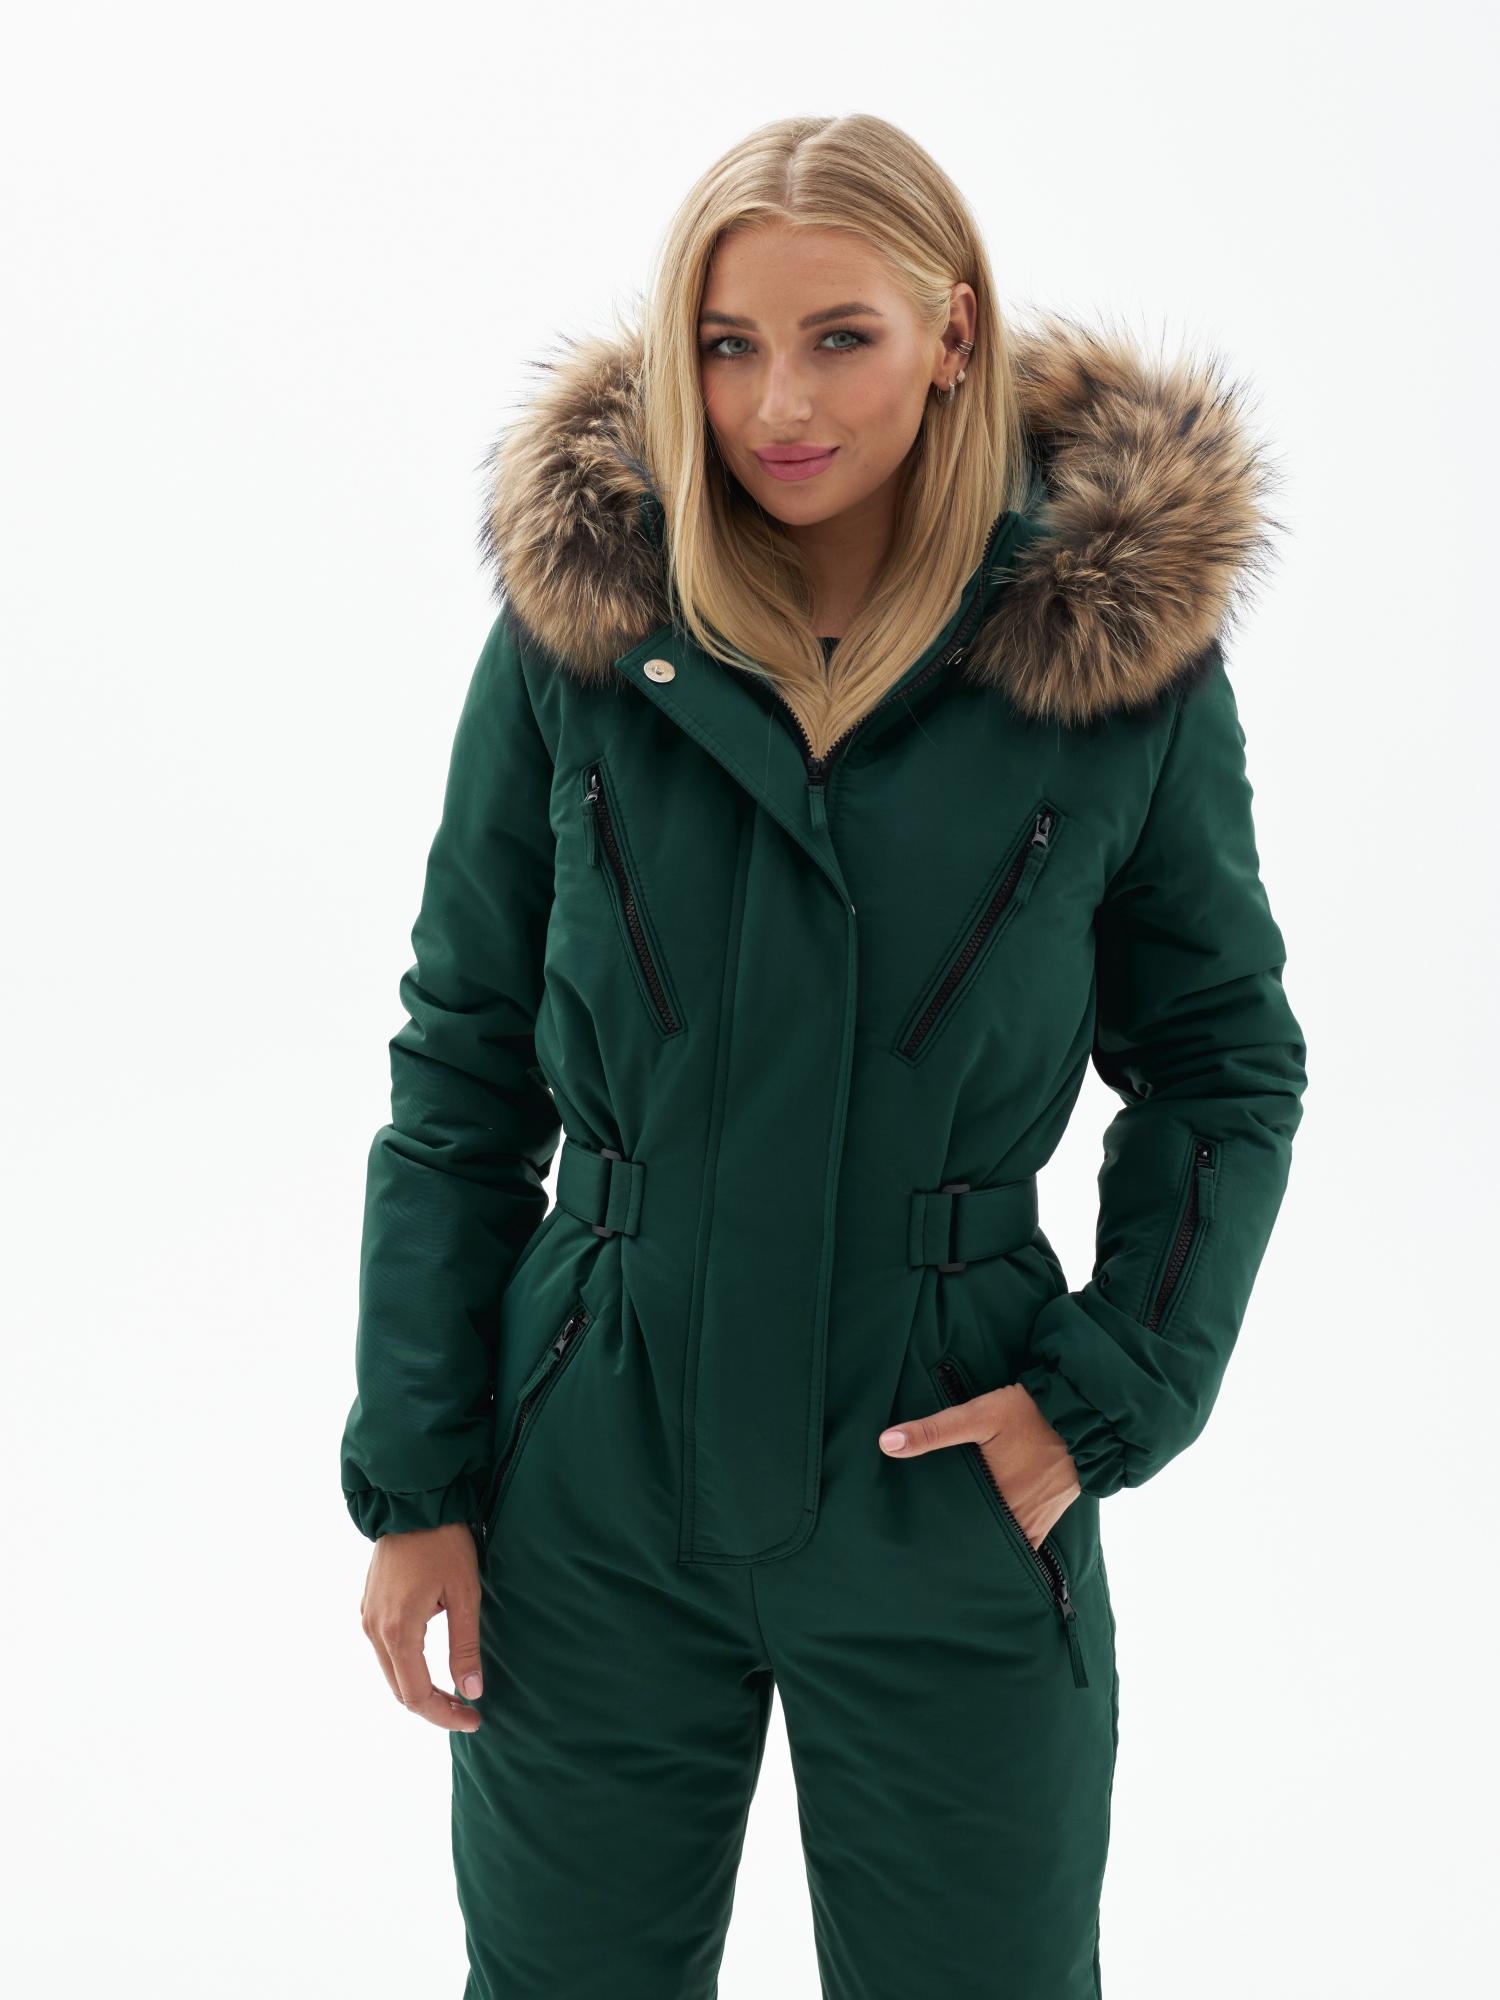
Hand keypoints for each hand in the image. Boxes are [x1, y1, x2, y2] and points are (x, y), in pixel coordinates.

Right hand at [359, 1522, 484, 1731]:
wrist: (413, 1500)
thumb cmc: (444, 1542)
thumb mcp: (464, 1594)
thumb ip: (466, 1646)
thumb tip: (472, 1692)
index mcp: (397, 1630)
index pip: (416, 1695)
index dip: (444, 1715)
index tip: (474, 1719)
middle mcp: (374, 1628)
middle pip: (399, 1690)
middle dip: (433, 1707)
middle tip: (469, 1711)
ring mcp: (368, 1616)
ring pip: (391, 1672)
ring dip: (420, 1687)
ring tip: (455, 1693)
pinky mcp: (369, 1605)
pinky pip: (385, 1650)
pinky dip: (407, 1666)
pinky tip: (432, 1665)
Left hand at [878, 1382, 1080, 1548]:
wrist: (1082, 1415)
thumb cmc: (1028, 1414)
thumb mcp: (977, 1414)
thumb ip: (933, 1431)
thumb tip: (887, 1443)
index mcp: (995, 1497)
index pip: (957, 1529)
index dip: (937, 1538)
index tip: (915, 1544)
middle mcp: (1016, 1516)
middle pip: (980, 1540)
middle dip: (957, 1545)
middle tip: (928, 1552)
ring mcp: (1035, 1519)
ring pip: (1002, 1544)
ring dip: (983, 1545)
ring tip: (954, 1552)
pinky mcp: (1049, 1515)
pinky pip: (1027, 1542)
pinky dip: (1010, 1545)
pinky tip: (992, 1544)